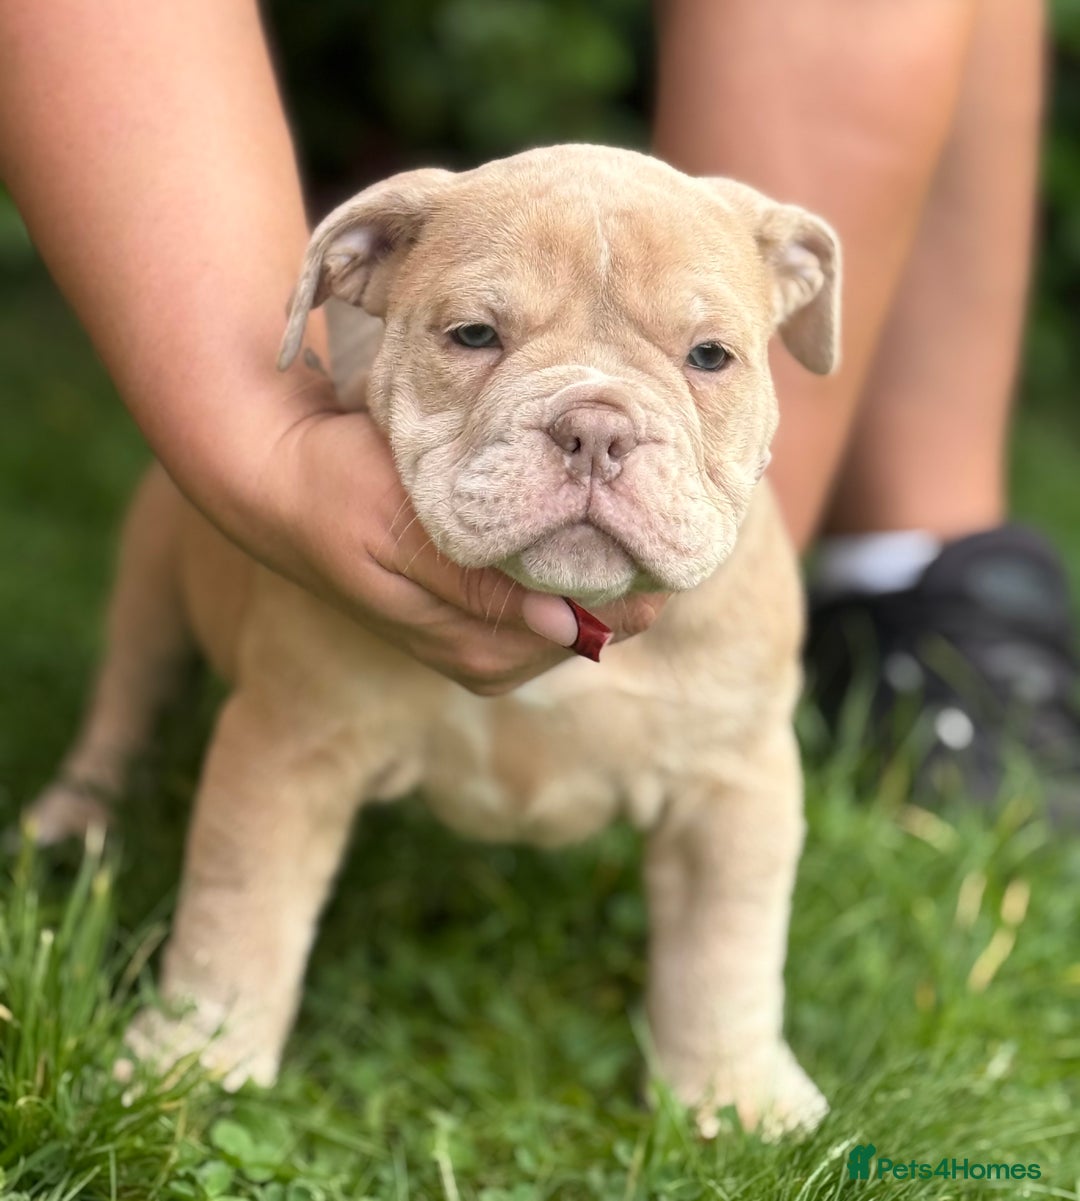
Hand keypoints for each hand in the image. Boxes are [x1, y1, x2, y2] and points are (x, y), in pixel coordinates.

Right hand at [245, 405, 666, 695]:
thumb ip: (479, 587)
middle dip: (621, 561)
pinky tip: (572, 510)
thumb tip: (567, 627)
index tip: (652, 508)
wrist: (282, 482)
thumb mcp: (400, 533)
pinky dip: (571, 552)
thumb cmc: (337, 493)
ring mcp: (489, 638)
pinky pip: (557, 590)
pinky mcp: (483, 612)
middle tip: (636, 485)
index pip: (598, 626)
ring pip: (584, 605)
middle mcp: (491, 657)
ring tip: (607, 490)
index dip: (633, 573)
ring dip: (599, 554)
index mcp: (476, 649)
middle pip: (600, 620)